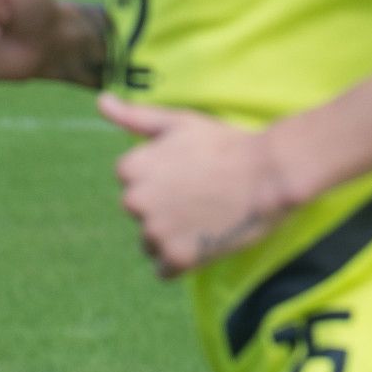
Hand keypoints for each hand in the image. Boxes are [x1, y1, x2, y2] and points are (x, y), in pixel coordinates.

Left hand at [100, 95, 296, 278]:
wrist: (270, 174)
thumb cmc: (225, 144)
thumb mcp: (179, 123)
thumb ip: (135, 116)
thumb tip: (101, 101)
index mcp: (131, 169)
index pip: (131, 183)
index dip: (162, 177)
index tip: (188, 171)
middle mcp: (135, 202)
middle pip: (140, 214)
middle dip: (164, 207)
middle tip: (201, 194)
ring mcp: (156, 233)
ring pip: (150, 243)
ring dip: (172, 236)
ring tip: (206, 216)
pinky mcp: (177, 259)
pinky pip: (164, 270)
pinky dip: (183, 259)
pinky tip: (206, 238)